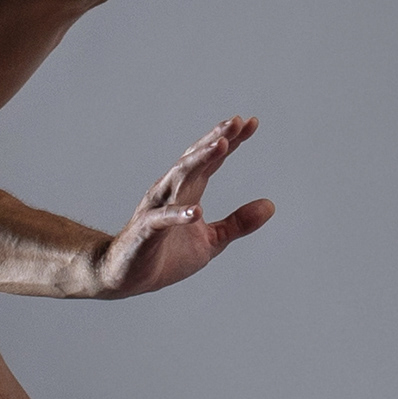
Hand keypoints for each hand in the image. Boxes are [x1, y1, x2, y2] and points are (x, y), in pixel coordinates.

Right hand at [89, 115, 276, 296]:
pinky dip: (179, 214)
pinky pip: (162, 219)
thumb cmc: (166, 255)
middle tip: (236, 122)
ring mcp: (157, 209)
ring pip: (178, 178)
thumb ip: (238, 223)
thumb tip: (271, 206)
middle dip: (215, 139)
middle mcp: (171, 192)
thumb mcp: (211, 241)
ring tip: (221, 146)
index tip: (250, 123)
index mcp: (188, 191)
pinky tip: (196, 211)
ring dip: (199, 161)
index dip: (230, 141)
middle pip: (195, 159)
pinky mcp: (145, 231)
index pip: (211, 160)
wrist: (126, 277)